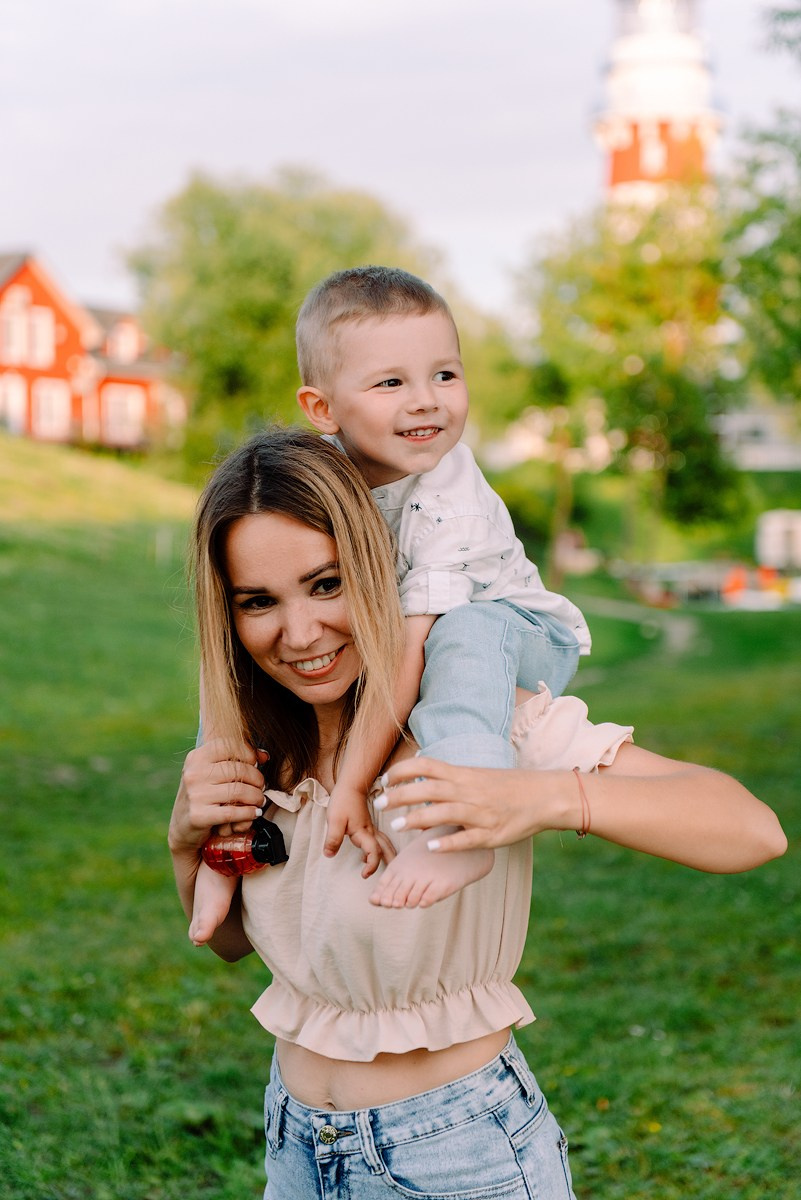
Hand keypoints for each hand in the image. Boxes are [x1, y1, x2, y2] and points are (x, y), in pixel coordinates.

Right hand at [169, 739, 268, 854]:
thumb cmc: (204, 795)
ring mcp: (195, 794)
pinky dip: (249, 813)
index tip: (255, 764)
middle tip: (262, 787)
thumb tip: (264, 755)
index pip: (229, 746)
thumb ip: (237, 759)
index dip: (248, 753)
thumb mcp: (212, 773)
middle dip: (257, 779)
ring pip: (239, 791)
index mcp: (196, 758)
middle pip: (238, 770)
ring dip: (256, 797)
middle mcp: (194, 774)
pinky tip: (254, 813)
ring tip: (260, 800)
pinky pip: (233, 812)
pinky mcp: (199, 816)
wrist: (182, 827)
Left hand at [325, 785, 394, 877]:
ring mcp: (370, 827)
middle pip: (385, 848)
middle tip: (391, 874)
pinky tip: (376, 851)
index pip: (373, 852)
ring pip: (384, 843)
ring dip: (388, 854)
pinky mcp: (367, 824)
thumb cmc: (343, 801)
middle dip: (389, 861)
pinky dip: (383, 847)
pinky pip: (380, 838)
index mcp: (363, 832)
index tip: (364, 875)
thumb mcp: (334, 820)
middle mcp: (370, 831)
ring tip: (390, 864)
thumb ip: (333, 838)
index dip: (372, 865)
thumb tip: (329, 855)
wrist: (350, 785)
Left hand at [374, 758, 571, 851]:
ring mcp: (480, 813)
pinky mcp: (491, 834)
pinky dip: (448, 842)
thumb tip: (420, 783)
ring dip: (417, 819)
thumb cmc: (506, 787)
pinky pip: (467, 838)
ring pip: (443, 813)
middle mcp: (469, 791)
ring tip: (396, 826)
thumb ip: (449, 780)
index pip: (426, 766)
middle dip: (400, 795)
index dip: (402, 771)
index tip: (385, 779)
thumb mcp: (477, 776)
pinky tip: (431, 847)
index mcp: (463, 775)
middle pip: (428, 789)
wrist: (543, 796)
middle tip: (379, 803)